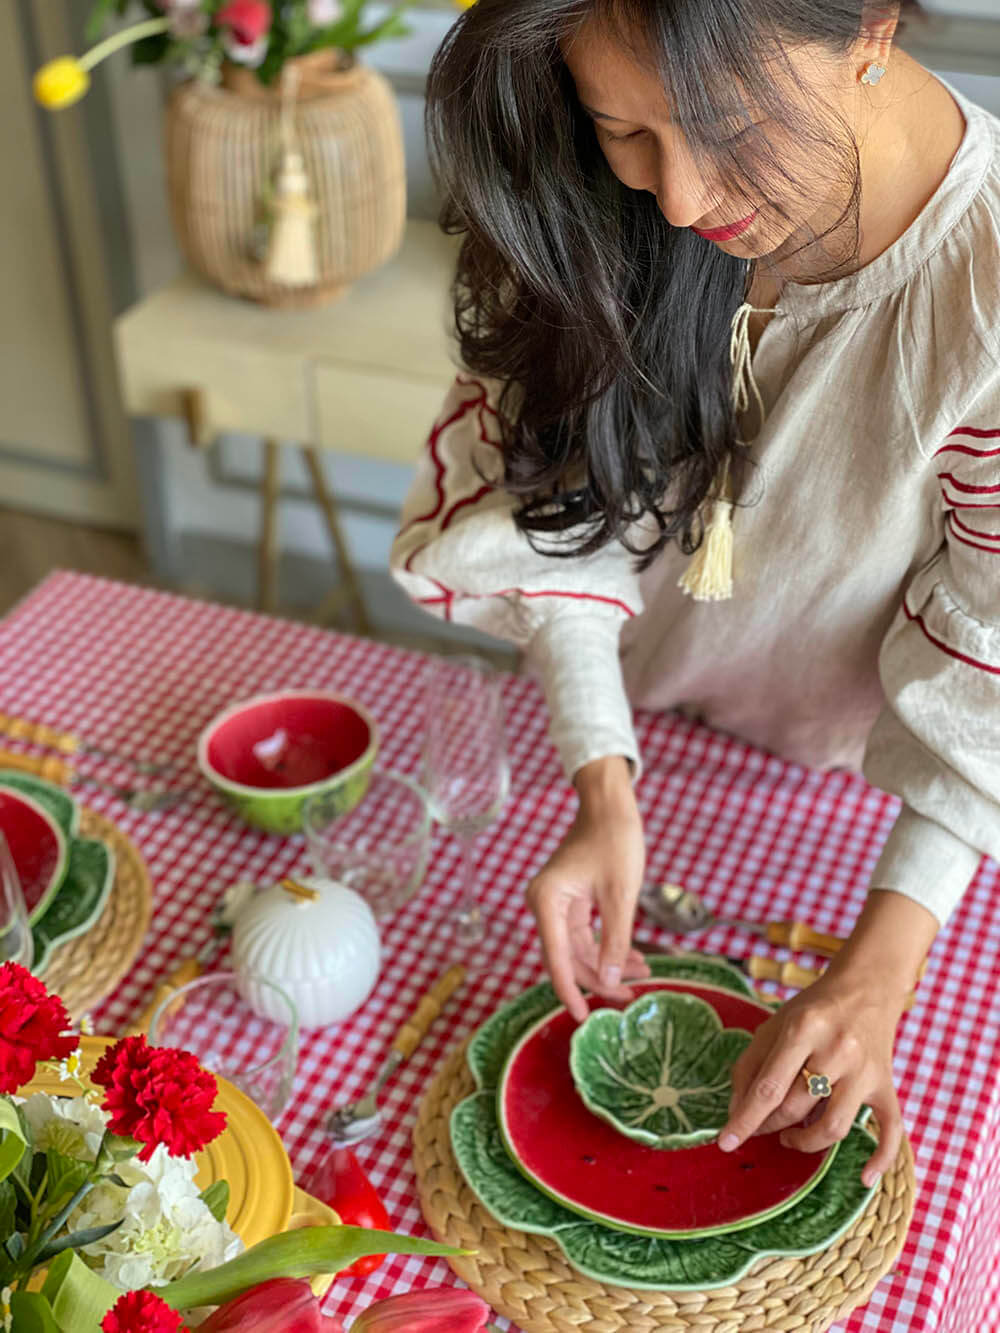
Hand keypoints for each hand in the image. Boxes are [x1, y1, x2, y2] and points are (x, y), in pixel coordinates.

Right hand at [526, 755, 649, 1021]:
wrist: (610, 804)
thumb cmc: (615, 840)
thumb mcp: (621, 894)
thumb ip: (616, 939)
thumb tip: (609, 979)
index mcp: (547, 901)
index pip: (557, 958)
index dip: (570, 991)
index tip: (583, 1018)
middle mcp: (544, 905)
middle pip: (567, 958)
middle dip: (599, 979)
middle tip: (630, 996)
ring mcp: (555, 904)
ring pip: (578, 950)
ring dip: (607, 964)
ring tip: (642, 975)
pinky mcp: (569, 902)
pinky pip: (585, 936)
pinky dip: (608, 948)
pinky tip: (634, 959)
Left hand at [716, 967, 906, 1187]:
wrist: (867, 988)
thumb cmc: (813, 1010)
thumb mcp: (774, 1025)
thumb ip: (750, 1066)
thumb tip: (736, 1112)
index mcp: (803, 1029)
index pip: (768, 1087)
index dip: (744, 1119)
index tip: (726, 1143)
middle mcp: (837, 1049)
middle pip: (796, 1107)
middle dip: (769, 1124)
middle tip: (760, 1124)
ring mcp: (865, 1071)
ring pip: (833, 1127)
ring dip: (805, 1142)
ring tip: (789, 1136)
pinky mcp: (887, 1086)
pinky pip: (891, 1130)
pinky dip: (881, 1159)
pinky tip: (864, 1178)